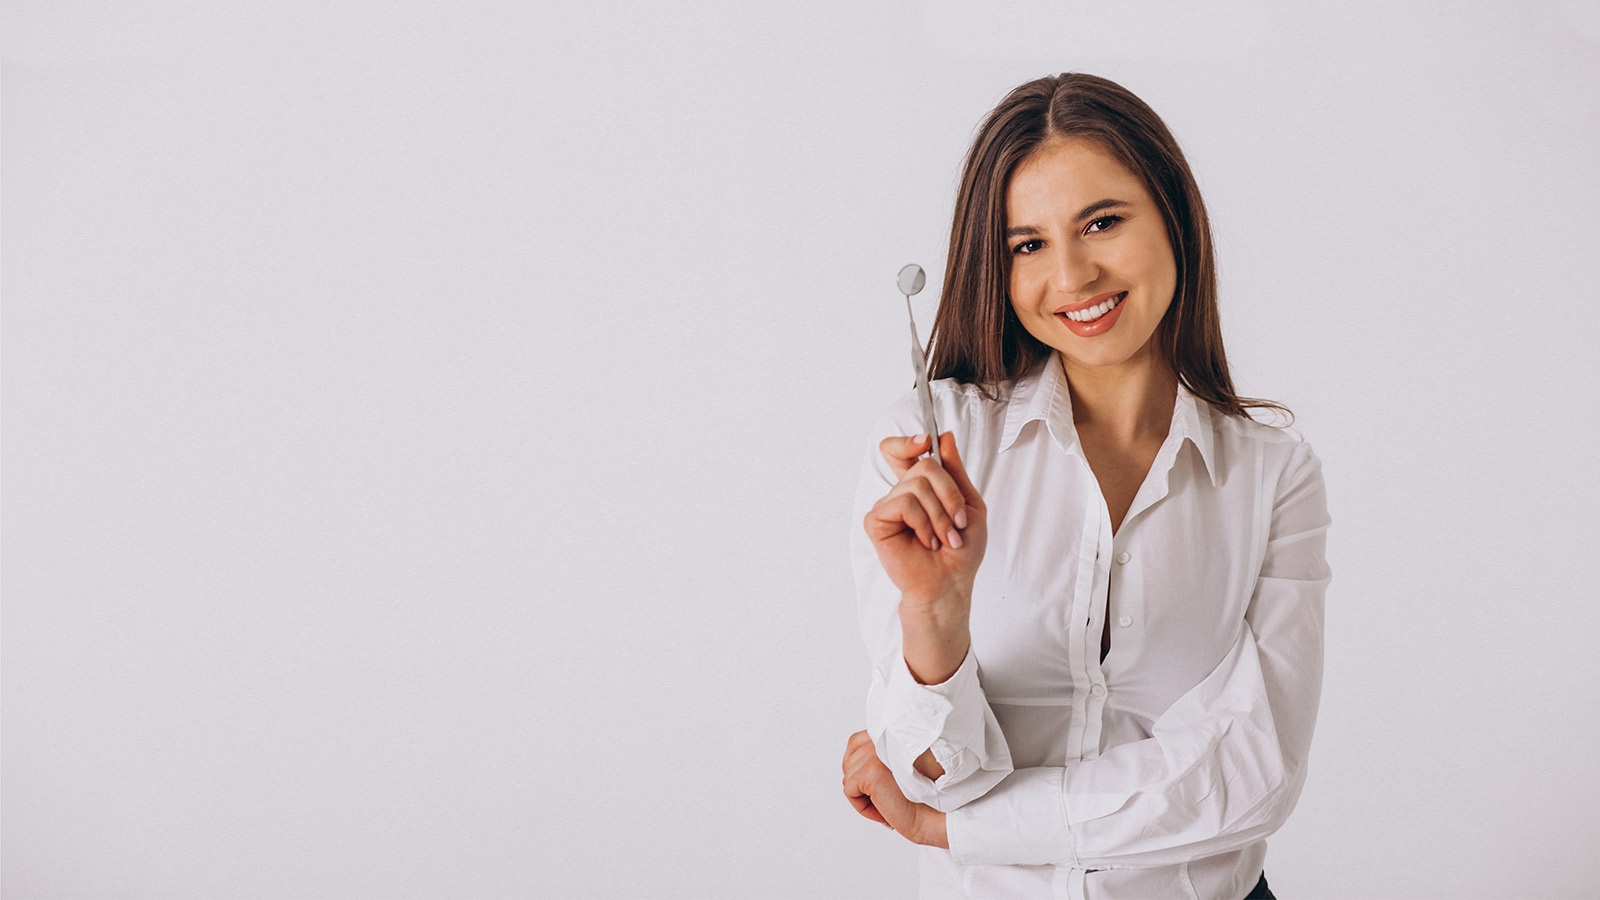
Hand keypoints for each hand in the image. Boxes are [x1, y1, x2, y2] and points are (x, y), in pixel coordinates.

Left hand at [842, 730, 947, 848]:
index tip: (881, 786)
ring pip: (848, 778)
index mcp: (888, 734)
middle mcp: (882, 738)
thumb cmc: (921, 797)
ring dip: (864, 797)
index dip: (860, 768)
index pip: (855, 743)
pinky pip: (849, 791)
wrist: (935, 815)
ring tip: (888, 803)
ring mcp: (875, 753)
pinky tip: (884, 810)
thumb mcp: (896, 769)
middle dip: (861, 784)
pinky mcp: (871, 770)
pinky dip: (862, 807)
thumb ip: (878, 759)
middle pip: (848, 763)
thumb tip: (849, 770)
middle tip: (885, 797)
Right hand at [863, 432, 987, 615]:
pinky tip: (926, 542)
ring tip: (943, 538)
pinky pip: (904, 504)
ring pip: (916, 485)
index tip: (927, 441)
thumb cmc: (961, 550)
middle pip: (923, 465)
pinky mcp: (876, 521)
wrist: (951, 583)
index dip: (909, 441)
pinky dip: (924, 523)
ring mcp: (887, 506)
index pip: (900, 450)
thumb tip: (944, 437)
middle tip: (956, 523)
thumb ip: (955, 471)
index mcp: (919, 487)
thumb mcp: (969, 504)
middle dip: (949, 494)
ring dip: (940, 515)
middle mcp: (900, 493)